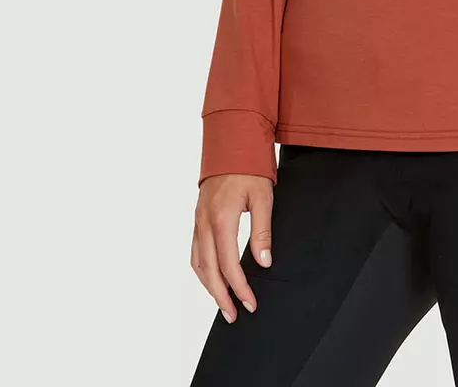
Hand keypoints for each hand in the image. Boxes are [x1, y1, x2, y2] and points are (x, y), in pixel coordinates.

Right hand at [191, 173, 274, 322]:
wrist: (232, 143)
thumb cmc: (250, 168)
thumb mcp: (263, 198)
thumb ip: (262, 232)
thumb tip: (263, 263)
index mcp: (221, 219)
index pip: (228, 265)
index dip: (239, 288)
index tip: (250, 303)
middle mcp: (204, 223)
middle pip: (208, 271)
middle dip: (221, 296)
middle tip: (234, 314)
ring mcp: (197, 220)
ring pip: (197, 263)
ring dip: (208, 286)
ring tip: (223, 302)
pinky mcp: (197, 217)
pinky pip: (194, 250)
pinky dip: (201, 269)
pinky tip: (211, 277)